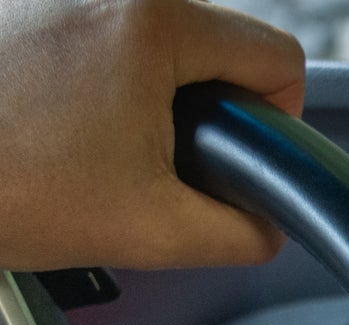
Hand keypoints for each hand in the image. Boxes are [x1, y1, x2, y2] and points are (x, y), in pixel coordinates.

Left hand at [1, 0, 303, 270]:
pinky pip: (98, 44)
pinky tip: (59, 133)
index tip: (241, 161)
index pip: (277, 60)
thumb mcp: (153, 232)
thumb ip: (241, 234)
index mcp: (152, 23)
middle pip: (216, 50)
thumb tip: (265, 227)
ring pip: (156, 50)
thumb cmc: (3, 184)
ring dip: (149, 106)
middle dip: (206, 118)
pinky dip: (96, 93)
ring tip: (98, 154)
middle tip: (159, 170)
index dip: (278, 125)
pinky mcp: (25, 10)